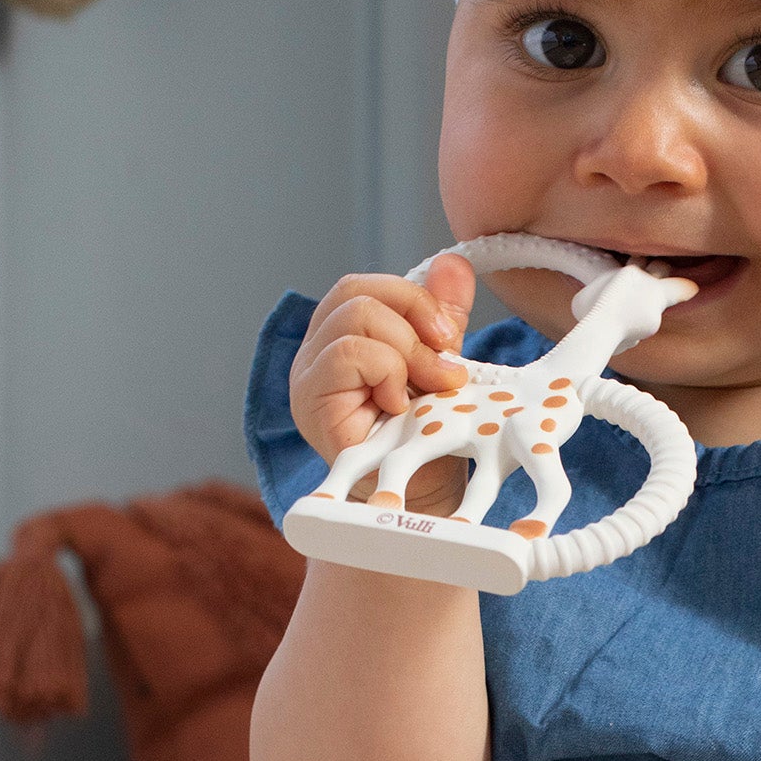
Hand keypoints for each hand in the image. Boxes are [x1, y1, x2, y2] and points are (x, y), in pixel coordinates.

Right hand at [290, 253, 474, 511]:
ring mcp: (307, 378)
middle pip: (355, 292)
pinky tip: (398, 405)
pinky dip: (386, 371)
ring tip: (425, 388)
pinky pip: (347, 354)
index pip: (363, 287)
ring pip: (354, 318)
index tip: (449, 334)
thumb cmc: (427, 436)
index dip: (412, 298)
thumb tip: (453, 262)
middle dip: (413, 319)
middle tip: (445, 363)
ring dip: (406, 350)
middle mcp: (315, 353)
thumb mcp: (441, 364)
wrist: (423, 497)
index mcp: (341, 338)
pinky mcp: (311, 403)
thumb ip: (441, 316)